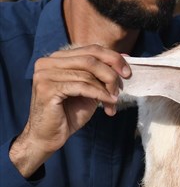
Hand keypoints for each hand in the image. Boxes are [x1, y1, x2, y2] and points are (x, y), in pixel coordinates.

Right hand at [9, 45, 130, 177]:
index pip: (91, 49)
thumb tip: (125, 57)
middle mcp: (47, 62)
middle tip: (121, 89)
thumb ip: (102, 72)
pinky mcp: (47, 88)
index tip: (127, 73)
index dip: (113, 59)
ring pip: (88, 74)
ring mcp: (45, 74)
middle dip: (111, 74)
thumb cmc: (69, 112)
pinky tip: (108, 104)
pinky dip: (100, 95)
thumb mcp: (90, 88)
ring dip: (107, 88)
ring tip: (113, 101)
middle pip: (91, 59)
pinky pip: (83, 87)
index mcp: (57, 58)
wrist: (49, 136)